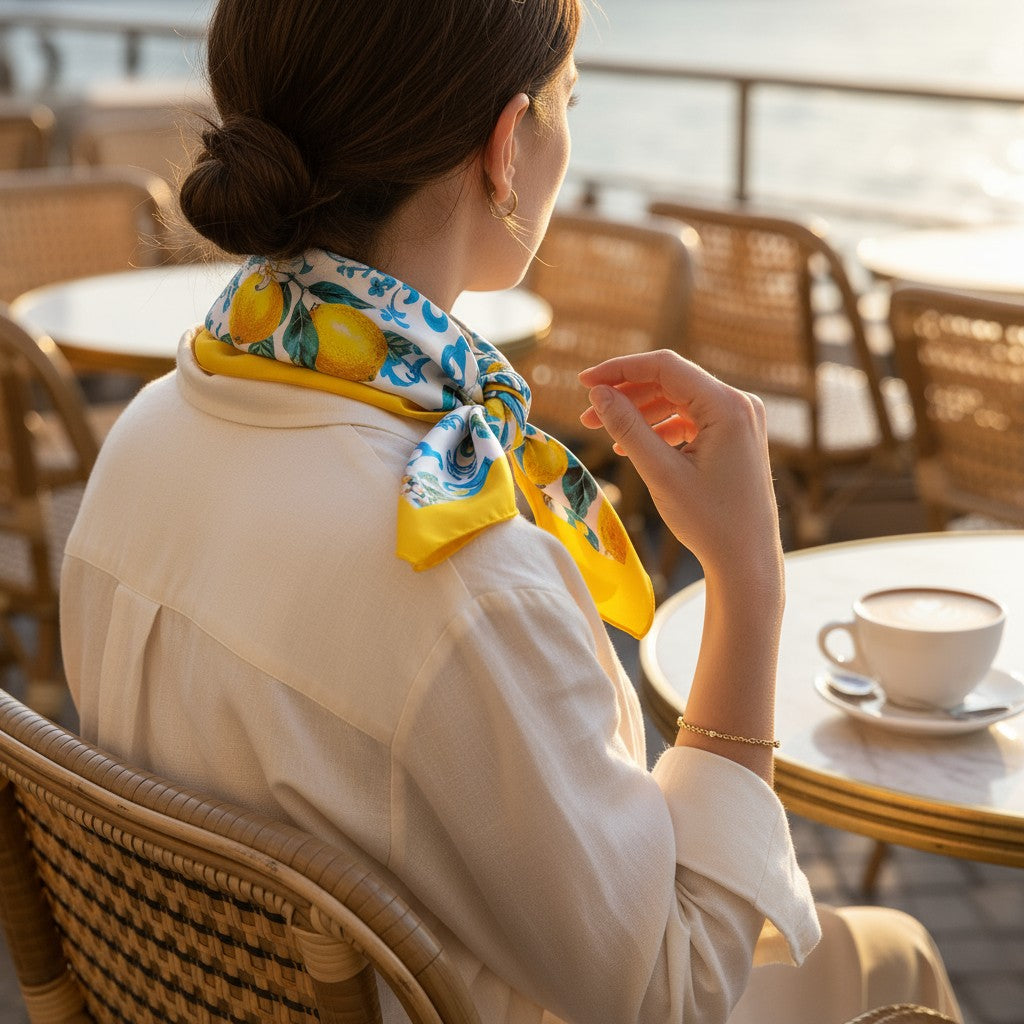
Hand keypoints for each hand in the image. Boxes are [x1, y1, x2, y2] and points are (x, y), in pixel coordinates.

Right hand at [578, 349, 781, 585]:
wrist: (747, 560)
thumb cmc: (710, 521)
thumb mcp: (661, 473)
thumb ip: (628, 428)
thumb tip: (598, 394)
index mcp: (728, 406)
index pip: (665, 366)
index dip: (620, 369)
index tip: (585, 382)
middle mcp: (739, 404)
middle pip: (670, 381)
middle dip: (626, 394)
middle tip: (587, 415)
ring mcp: (739, 420)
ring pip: (678, 400)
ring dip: (639, 412)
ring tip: (603, 431)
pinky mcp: (735, 436)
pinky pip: (690, 419)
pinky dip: (660, 428)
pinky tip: (632, 447)